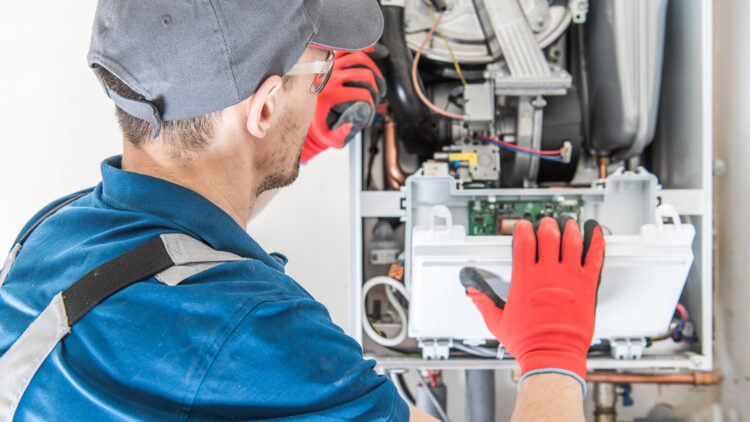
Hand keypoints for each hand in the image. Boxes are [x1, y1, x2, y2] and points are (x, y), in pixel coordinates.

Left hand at [300, 50, 385, 162]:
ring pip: (360, 58)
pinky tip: (372, 54)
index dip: (372, 104)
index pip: (363, 94)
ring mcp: (330, 65)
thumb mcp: (329, 135)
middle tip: (376, 97)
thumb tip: (361, 114)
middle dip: (376, 88)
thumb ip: (344, 132)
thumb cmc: (318, 124)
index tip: (370, 109)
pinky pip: (349, 48)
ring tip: (376, 82)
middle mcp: (330, 77)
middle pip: (365, 75)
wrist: (301, 112)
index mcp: (330, 95)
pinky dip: (363, 49)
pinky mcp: (330, 59)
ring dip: (374, 70)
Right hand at [460, 217, 604, 392]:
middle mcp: (547, 274)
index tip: (523, 227)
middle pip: (548, 234)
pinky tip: (595, 232)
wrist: (552, 356)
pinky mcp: (587, 285)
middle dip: (546, 224)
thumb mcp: (497, 321)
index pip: (524, 240)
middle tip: (547, 224)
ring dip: (569, 228)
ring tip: (568, 223)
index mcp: (525, 278)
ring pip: (571, 240)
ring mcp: (569, 278)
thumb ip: (483, 302)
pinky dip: (596, 241)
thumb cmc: (528, 342)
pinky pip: (595, 257)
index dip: (523, 229)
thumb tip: (473, 293)